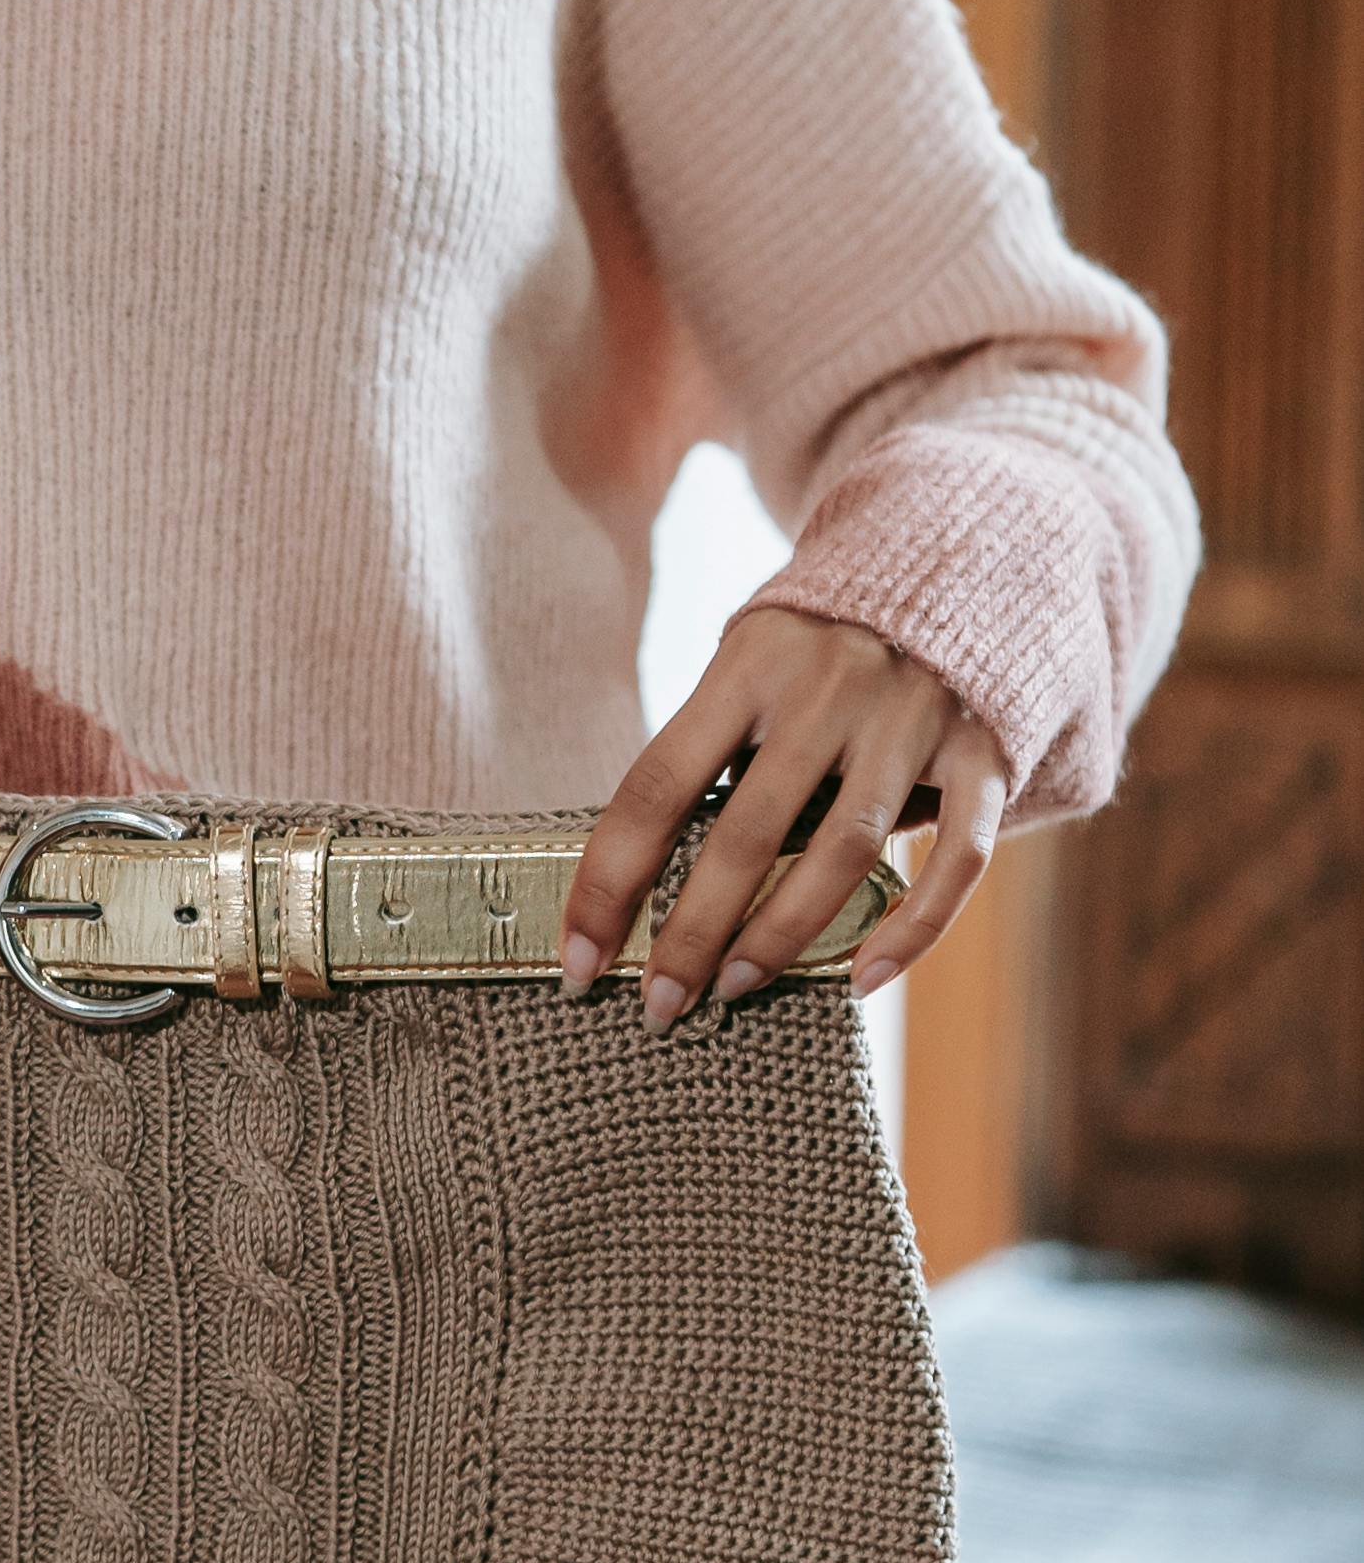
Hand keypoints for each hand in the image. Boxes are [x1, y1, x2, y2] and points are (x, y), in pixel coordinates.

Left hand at [560, 604, 1005, 1028]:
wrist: (961, 556)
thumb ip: (714, 747)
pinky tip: (861, 980)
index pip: (656, 786)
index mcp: (748, 665)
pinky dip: (913, 928)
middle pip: (746, 832)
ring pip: (843, 851)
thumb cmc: (821, 639)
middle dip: (693, 932)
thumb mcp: (751, 660)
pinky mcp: (985, 752)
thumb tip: (649, 875)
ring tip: (735, 989)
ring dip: (783, 934)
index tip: (576, 958)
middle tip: (660, 1005)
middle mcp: (829, 689)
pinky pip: (957, 857)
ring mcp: (911, 720)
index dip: (608, 879)